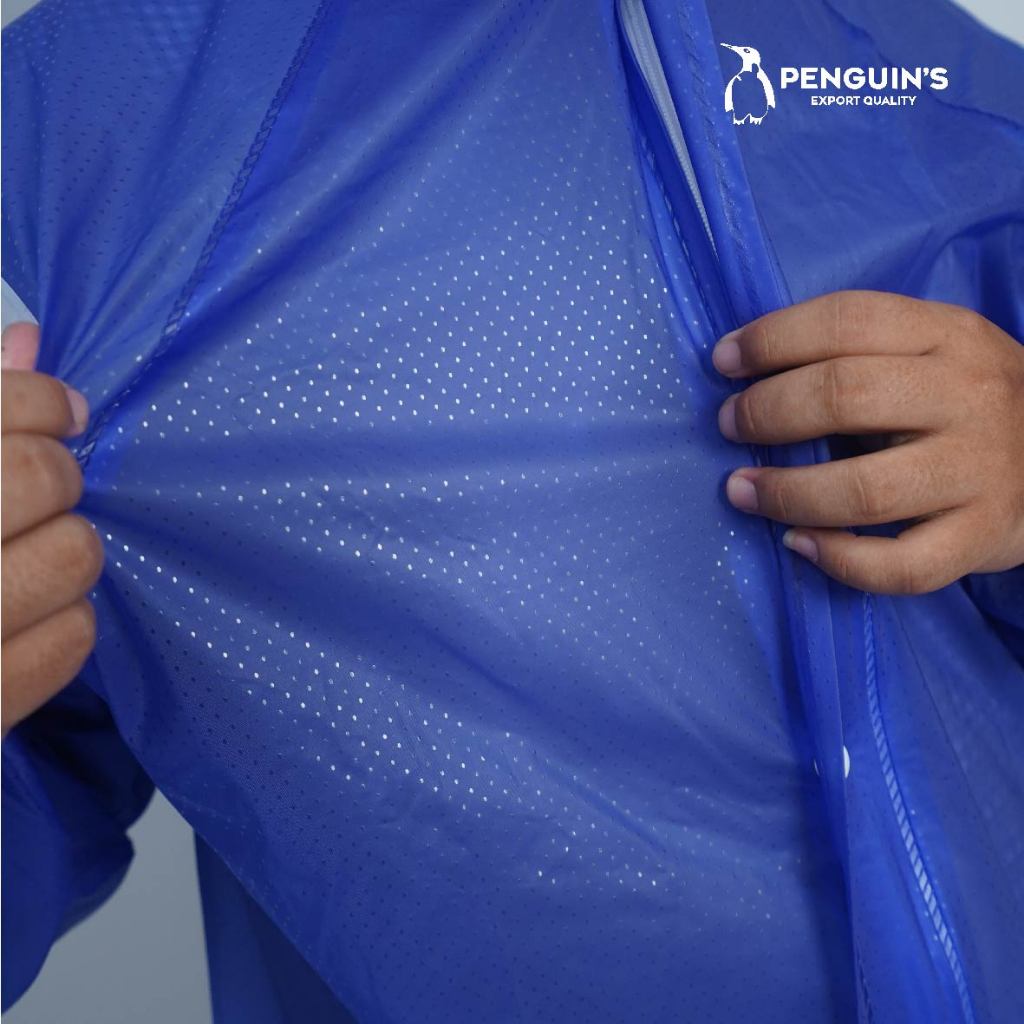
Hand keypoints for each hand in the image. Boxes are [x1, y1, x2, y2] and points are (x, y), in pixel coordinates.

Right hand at [1, 322, 101, 733]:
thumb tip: (27, 341)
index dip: (38, 399)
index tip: (59, 408)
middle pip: (39, 478)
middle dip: (52, 472)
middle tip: (35, 484)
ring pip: (73, 555)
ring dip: (64, 546)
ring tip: (22, 554)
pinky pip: (72, 639)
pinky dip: (67, 619)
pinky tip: (26, 615)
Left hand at [713, 291, 1023, 594]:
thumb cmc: (970, 401)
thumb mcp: (935, 351)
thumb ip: (863, 350)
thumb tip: (749, 368)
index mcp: (949, 335)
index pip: (848, 320)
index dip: (772, 339)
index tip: (724, 361)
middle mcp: (968, 398)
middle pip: (845, 397)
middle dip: (766, 412)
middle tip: (728, 425)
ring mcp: (979, 473)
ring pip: (864, 491)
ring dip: (785, 493)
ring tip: (741, 489)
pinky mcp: (982, 539)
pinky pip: (903, 565)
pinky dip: (840, 560)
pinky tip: (799, 545)